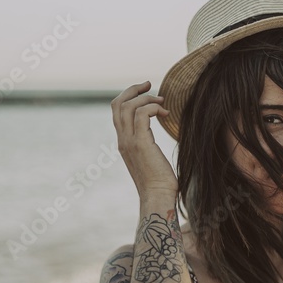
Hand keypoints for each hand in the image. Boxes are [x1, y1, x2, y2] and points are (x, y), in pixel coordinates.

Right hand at [111, 81, 177, 197]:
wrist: (158, 197)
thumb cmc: (160, 182)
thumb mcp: (150, 158)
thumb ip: (147, 144)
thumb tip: (154, 136)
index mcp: (123, 143)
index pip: (117, 112)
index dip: (128, 96)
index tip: (146, 90)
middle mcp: (123, 140)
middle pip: (117, 104)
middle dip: (133, 90)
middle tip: (150, 85)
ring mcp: (129, 142)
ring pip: (128, 107)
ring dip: (146, 98)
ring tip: (163, 103)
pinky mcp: (140, 144)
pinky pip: (142, 115)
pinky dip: (153, 108)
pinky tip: (165, 114)